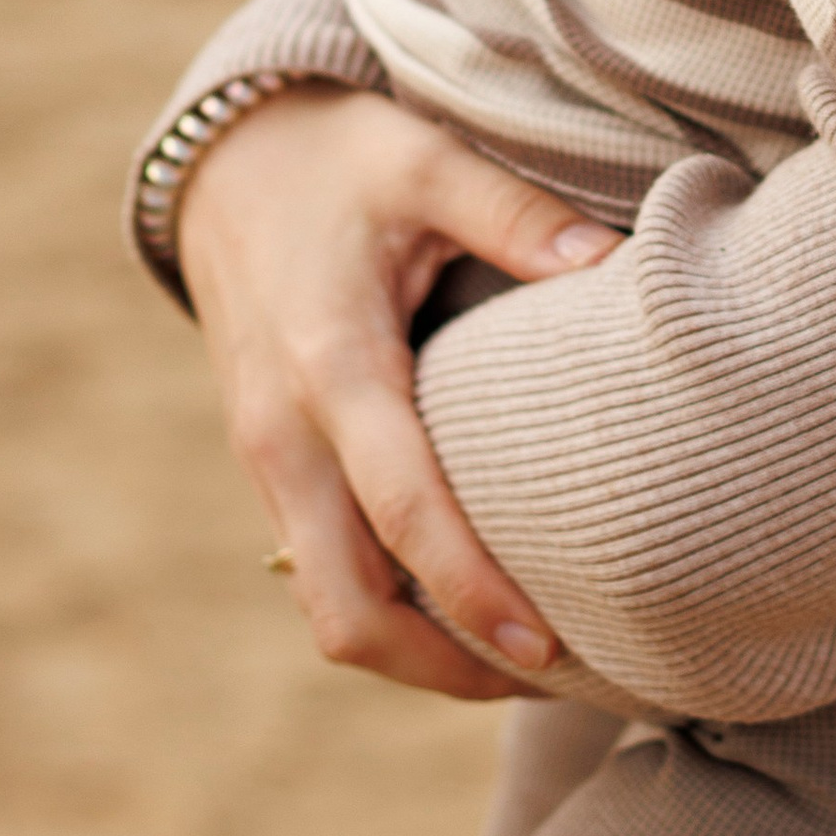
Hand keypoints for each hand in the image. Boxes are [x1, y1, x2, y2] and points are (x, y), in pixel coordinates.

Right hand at [177, 82, 622, 696]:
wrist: (223, 159)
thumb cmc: (338, 158)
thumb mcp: (424, 160)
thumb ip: (516, 213)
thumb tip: (612, 261)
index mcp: (329, 365)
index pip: (401, 510)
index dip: (470, 591)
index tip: (547, 645)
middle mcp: (283, 434)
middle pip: (346, 607)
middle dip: (441, 667)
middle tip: (552, 677)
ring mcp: (265, 461)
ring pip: (324, 607)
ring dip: (412, 654)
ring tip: (520, 664)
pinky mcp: (267, 468)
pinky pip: (317, 573)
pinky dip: (382, 612)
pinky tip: (459, 611)